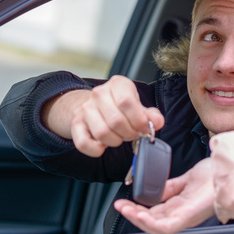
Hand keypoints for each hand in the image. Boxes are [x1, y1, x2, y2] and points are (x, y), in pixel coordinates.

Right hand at [44, 75, 163, 156]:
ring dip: (115, 141)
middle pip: (116, 121)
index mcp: (118, 84)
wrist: (95, 106)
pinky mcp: (76, 124)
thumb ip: (150, 115)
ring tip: (119, 137)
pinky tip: (103, 145)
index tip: (142, 127)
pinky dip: (96, 150)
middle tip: (132, 134)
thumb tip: (157, 122)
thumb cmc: (120, 107)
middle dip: (128, 133)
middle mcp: (99, 93)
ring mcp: (85, 108)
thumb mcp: (138, 106)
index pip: (127, 102)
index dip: (138, 120)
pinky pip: (84, 143)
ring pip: (102, 133)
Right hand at [114, 158, 215, 233]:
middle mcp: (182, 213)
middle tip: (119, 205)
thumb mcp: (186, 179)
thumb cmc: (215, 174)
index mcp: (180, 205)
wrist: (229, 167)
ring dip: (137, 219)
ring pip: (156, 227)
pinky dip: (150, 222)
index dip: (137, 209)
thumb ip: (171, 186)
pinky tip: (139, 214)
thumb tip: (155, 188)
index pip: (154, 213)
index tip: (124, 201)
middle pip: (152, 221)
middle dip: (132, 214)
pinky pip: (166, 226)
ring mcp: (185, 216)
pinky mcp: (189, 216)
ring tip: (125, 209)